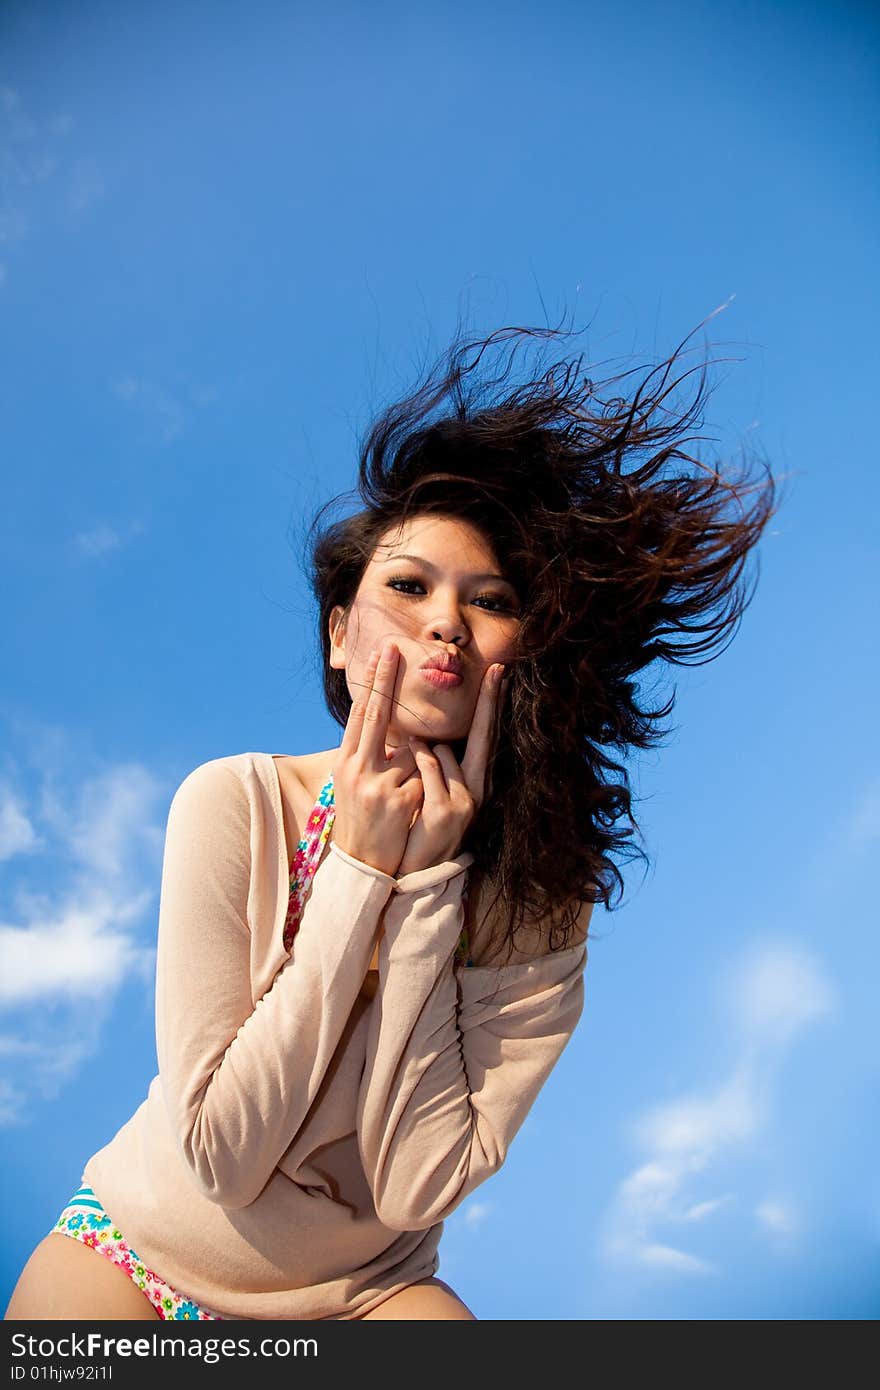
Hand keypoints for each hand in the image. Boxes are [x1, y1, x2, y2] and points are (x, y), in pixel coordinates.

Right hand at [332, 640, 422, 877]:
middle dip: (384, 679)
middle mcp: (357, 769)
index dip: (371, 683)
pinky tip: (412, 809)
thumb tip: (384, 721)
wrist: (362, 865)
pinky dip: (427, 785)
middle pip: (375, 715)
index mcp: (346, 762)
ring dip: (419, 765)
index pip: (360, 714)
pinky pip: (426, 775)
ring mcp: (378, 785)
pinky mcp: (399, 801)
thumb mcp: (356, 783)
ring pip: (414, 750)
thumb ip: (369, 753)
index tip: (380, 653)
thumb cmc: (362, 818)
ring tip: (403, 796)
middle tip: (391, 645)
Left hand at [395, 661, 509, 878]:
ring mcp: (465, 799)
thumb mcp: (431, 793)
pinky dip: (414, 762)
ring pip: (441, 750)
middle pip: (479, 736)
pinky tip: (406, 777)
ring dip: (420, 752)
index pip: (485, 735)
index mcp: (473, 782)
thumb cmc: (417, 827)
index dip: (492, 704)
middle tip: (495, 670)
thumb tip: (426, 735)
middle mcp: (476, 788)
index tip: (499, 673)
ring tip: (408, 781)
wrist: (413, 871)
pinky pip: (428, 765)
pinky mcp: (448, 808)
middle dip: (484, 703)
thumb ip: (435, 765)